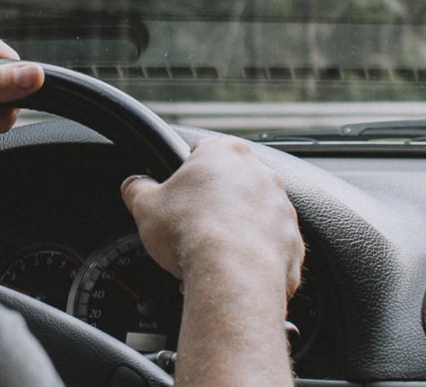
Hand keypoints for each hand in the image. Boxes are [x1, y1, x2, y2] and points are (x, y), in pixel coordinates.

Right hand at [120, 137, 303, 296]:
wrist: (233, 275)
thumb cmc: (190, 232)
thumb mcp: (145, 206)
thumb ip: (137, 188)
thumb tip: (133, 185)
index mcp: (226, 153)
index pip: (204, 151)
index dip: (185, 174)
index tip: (177, 195)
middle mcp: (261, 174)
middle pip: (231, 185)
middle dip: (211, 207)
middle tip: (190, 230)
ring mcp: (282, 209)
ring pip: (252, 218)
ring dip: (232, 234)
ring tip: (207, 259)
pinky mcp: (292, 242)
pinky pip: (268, 248)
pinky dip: (250, 260)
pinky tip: (229, 274)